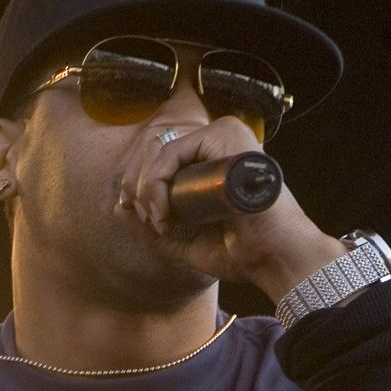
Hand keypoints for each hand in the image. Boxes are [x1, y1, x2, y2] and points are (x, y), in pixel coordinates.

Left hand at [114, 116, 345, 301]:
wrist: (273, 257)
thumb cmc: (240, 251)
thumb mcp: (185, 241)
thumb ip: (152, 227)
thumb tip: (118, 207)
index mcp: (214, 158)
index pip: (161, 157)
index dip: (141, 186)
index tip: (147, 220)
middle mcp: (219, 140)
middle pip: (155, 150)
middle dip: (137, 187)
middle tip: (148, 220)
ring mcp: (224, 134)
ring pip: (160, 151)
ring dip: (147, 189)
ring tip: (160, 220)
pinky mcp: (224, 136)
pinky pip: (172, 152)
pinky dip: (157, 182)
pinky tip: (165, 210)